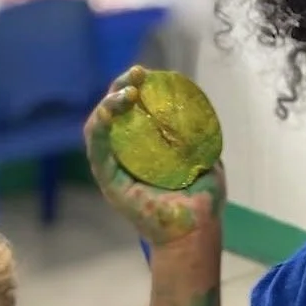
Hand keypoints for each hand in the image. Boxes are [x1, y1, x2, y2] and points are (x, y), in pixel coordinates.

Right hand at [85, 67, 226, 246]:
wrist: (196, 231)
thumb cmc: (202, 201)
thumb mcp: (207, 161)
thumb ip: (200, 138)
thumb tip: (199, 110)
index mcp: (146, 150)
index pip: (134, 112)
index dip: (138, 89)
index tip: (148, 74)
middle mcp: (126, 156)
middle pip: (114, 114)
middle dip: (121, 87)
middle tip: (136, 74)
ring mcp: (114, 168)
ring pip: (100, 127)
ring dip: (109, 104)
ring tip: (126, 92)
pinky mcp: (108, 182)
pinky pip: (97, 150)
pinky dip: (100, 127)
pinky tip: (110, 111)